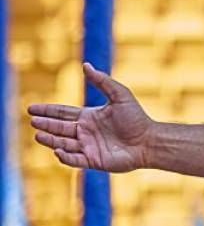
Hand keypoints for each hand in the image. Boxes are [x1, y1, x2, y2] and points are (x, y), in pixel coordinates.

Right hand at [28, 63, 152, 172]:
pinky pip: (75, 160)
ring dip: (51, 140)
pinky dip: (65, 156)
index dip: (48, 110)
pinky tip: (57, 150)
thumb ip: (102, 81)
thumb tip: (85, 65)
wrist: (150, 141)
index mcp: (90, 117)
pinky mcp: (94, 161)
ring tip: (38, 135)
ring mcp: (89, 147)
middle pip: (60, 128)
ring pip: (64, 144)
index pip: (63, 113)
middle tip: (33, 122)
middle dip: (46, 125)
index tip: (31, 109)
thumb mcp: (119, 95)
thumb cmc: (137, 118)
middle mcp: (86, 132)